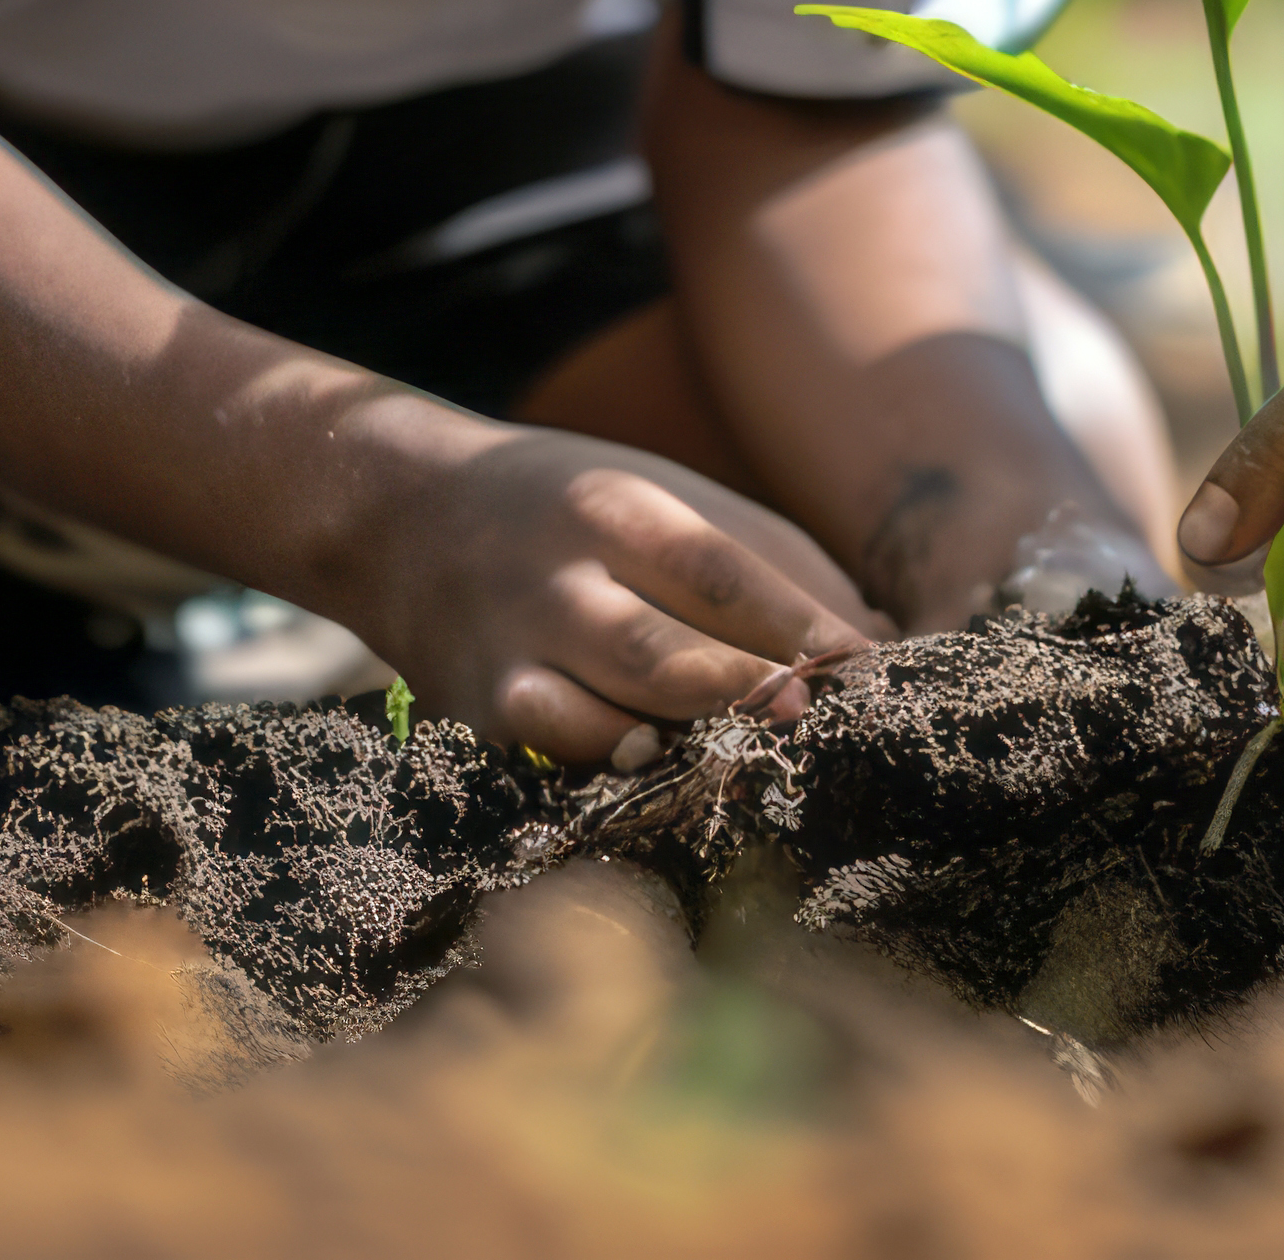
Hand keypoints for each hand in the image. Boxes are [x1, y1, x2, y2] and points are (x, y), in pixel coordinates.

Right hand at [330, 402, 888, 767]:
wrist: (402, 515)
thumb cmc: (576, 512)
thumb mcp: (667, 497)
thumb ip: (771, 561)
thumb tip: (881, 641)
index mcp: (619, 512)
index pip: (721, 572)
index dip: (799, 624)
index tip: (871, 666)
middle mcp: (559, 584)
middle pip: (658, 653)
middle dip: (741, 693)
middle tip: (812, 719)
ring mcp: (509, 657)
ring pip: (597, 723)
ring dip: (677, 752)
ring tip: (746, 769)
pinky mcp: (478, 716)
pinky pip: (550, 762)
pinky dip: (610, 778)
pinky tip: (666, 788)